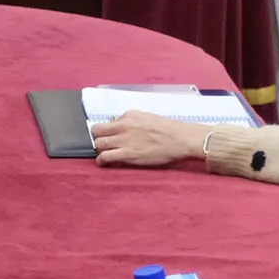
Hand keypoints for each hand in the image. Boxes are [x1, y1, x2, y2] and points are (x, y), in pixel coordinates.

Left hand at [90, 111, 212, 166]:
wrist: (181, 139)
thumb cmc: (169, 130)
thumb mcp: (147, 117)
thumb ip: (132, 121)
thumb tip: (122, 127)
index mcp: (129, 115)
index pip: (108, 122)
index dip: (107, 130)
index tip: (109, 136)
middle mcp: (123, 125)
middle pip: (97, 131)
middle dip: (98, 138)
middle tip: (103, 145)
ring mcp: (124, 140)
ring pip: (98, 144)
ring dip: (99, 149)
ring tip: (104, 154)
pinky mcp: (127, 154)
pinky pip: (104, 157)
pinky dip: (101, 160)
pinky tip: (103, 162)